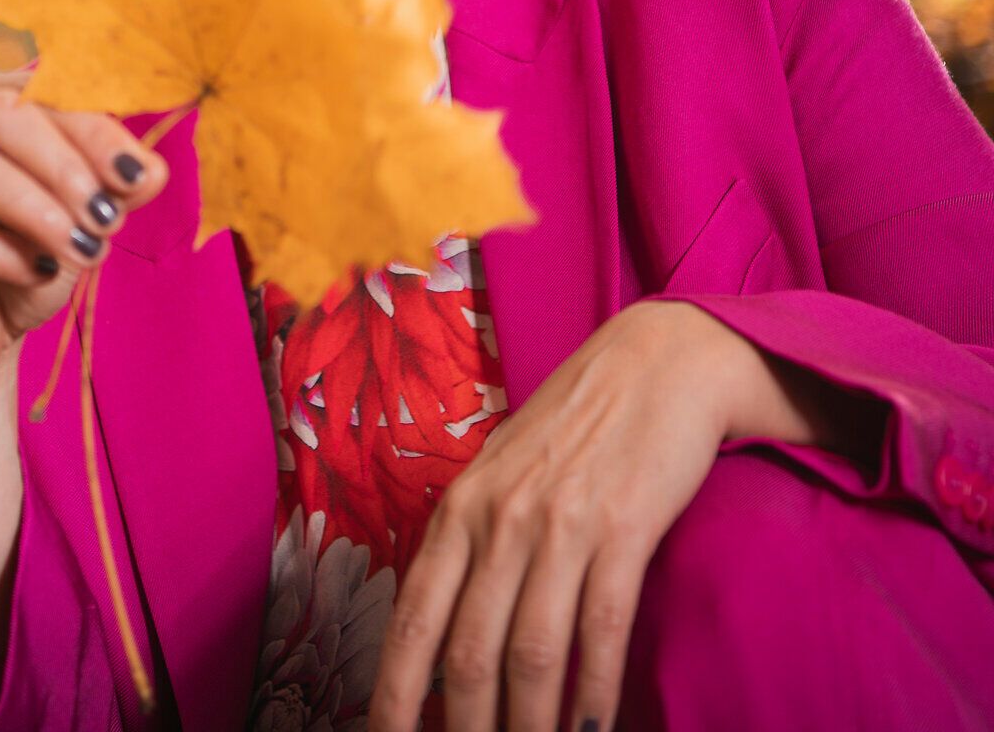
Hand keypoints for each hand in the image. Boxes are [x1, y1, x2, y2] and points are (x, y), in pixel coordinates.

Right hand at [0, 66, 168, 394]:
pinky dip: (3, 252)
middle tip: (108, 219)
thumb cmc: (28, 259)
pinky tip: (37, 271)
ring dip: (38, 212)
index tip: (139, 175)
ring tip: (82, 249)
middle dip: (65, 169)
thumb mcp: (81, 217)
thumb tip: (152, 169)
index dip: (93, 129)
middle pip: (0, 116)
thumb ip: (114, 186)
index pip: (38, 90)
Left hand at [368, 298, 750, 731]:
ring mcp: (562, 522)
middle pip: (470, 653)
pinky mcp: (624, 526)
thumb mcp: (503, 472)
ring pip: (532, 654)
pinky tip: (591, 730)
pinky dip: (594, 693)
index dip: (397, 696)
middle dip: (467, 730)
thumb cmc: (577, 424)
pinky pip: (601, 628)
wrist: (658, 361)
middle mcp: (501, 517)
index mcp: (462, 506)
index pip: (414, 621)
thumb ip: (473, 543)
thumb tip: (445, 638)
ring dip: (529, 725)